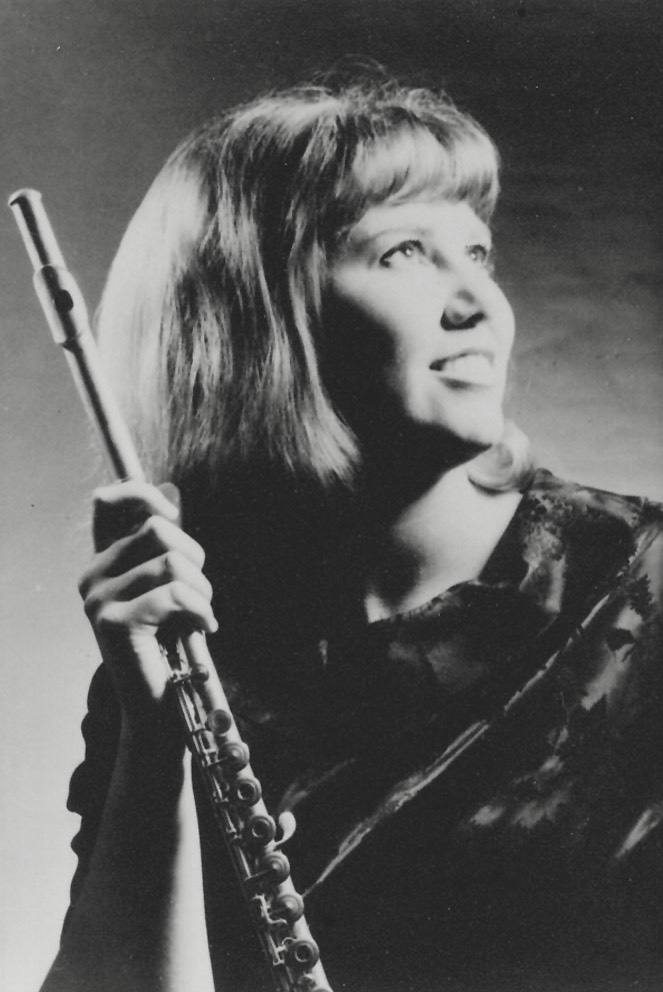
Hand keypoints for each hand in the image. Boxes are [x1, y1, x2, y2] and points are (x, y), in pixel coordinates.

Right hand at [78, 480, 217, 735]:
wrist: (166, 712)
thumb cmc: (175, 647)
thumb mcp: (171, 586)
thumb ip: (165, 545)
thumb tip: (169, 492)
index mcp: (103, 564)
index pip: (108, 503)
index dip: (142, 494)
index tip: (173, 513)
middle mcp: (92, 578)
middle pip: (157, 529)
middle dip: (195, 559)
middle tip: (198, 596)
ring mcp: (97, 600)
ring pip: (172, 562)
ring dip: (202, 591)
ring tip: (200, 617)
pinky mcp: (114, 622)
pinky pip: (175, 594)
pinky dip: (201, 611)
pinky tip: (203, 629)